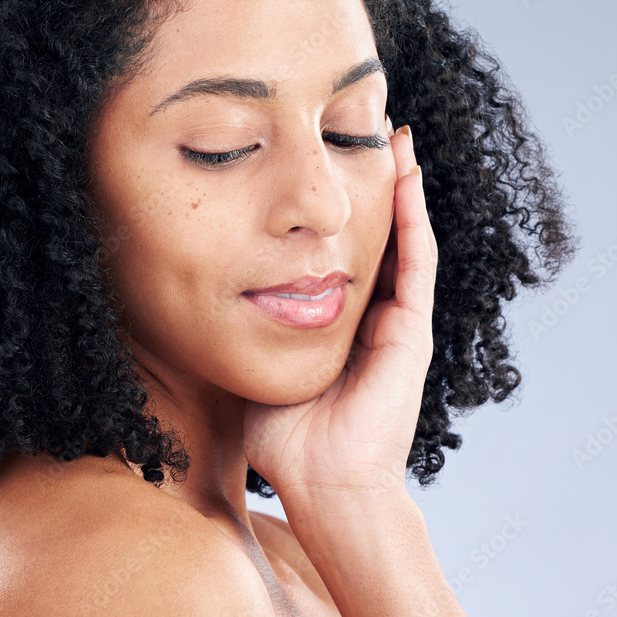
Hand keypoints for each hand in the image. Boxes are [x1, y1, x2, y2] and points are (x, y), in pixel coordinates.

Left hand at [241, 124, 437, 502]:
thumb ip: (243, 331)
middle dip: (371, 185)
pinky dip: (413, 217)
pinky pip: (417, 263)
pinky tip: (405, 175)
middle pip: (376, 236)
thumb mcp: (257, 366)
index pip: (338, 253)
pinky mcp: (411, 331)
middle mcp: (372, 316)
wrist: (323, 485)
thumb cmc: (285, 439)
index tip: (319, 165)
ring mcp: (396, 322)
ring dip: (400, 186)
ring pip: (403, 238)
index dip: (334, 212)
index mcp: (338, 324)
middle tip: (362, 130)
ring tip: (393, 135)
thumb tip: (199, 299)